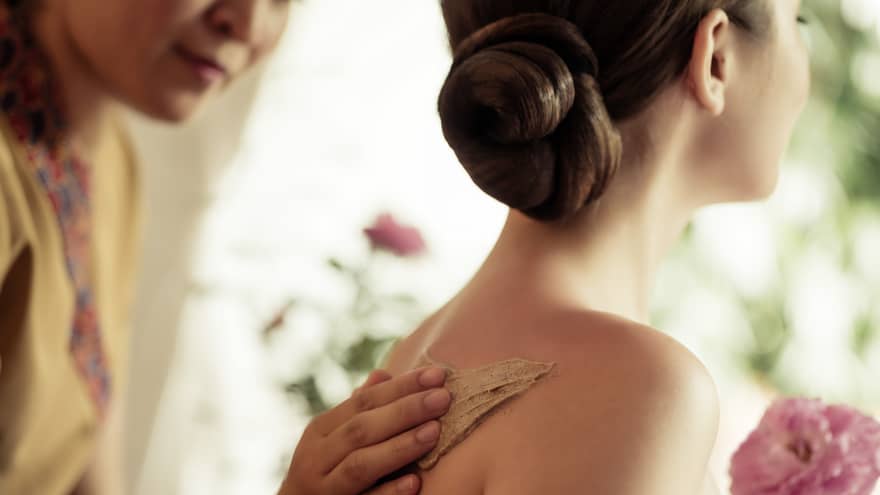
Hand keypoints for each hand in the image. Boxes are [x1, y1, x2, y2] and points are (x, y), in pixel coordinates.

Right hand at [279, 366, 450, 494]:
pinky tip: (415, 482)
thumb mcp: (331, 438)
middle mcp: (317, 457)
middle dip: (405, 411)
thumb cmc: (323, 471)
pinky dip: (389, 492)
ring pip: (361, 464)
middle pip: (362, 428)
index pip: (364, 401)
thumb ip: (358, 410)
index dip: (401, 387)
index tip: (437, 375)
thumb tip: (383, 375)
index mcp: (321, 430)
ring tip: (434, 432)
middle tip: (443, 398)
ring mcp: (325, 488)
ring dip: (400, 447)